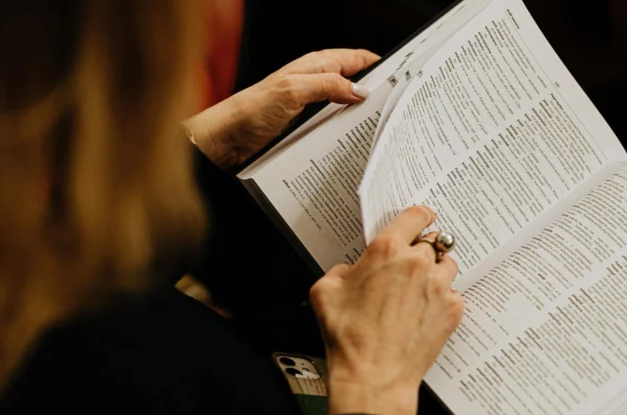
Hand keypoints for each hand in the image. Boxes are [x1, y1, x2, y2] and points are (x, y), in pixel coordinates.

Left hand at [184, 49, 379, 169]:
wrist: (226, 139)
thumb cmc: (250, 111)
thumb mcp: (294, 91)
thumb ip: (328, 85)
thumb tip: (359, 90)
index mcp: (313, 67)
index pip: (355, 59)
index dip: (378, 64)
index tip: (400, 74)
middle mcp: (312, 84)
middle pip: (353, 83)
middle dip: (374, 91)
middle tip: (396, 104)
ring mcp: (308, 106)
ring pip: (344, 106)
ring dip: (360, 115)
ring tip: (380, 126)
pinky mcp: (302, 126)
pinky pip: (332, 125)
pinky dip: (345, 130)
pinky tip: (352, 142)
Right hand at [309, 207, 463, 414]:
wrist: (373, 374)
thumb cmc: (349, 337)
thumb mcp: (325, 291)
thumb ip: (342, 270)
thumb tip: (352, 271)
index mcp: (386, 251)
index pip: (415, 216)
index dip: (420, 215)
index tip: (424, 216)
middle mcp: (417, 264)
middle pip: (431, 242)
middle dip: (421, 251)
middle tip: (409, 268)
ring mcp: (438, 287)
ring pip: (447, 265)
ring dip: (436, 272)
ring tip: (419, 290)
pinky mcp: (451, 310)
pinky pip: (453, 294)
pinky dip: (442, 299)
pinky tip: (424, 312)